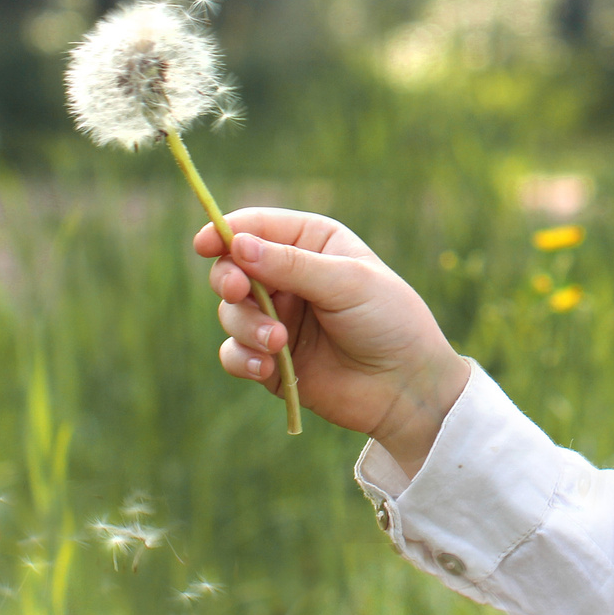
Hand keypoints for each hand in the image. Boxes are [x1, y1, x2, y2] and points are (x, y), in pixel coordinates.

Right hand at [196, 209, 468, 476]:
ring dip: (246, 326)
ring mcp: (278, 319)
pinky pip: (234, 354)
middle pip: (232, 268)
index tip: (204, 245)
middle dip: (230, 281)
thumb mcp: (347, 282)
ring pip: (230, 312)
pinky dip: (242, 358)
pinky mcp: (271, 361)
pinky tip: (266, 368)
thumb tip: (237, 245)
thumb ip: (291, 265)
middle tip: (239, 292)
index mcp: (312, 242)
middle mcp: (289, 277)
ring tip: (277, 343)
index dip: (225, 232)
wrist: (408, 387)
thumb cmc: (389, 320)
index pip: (256, 227)